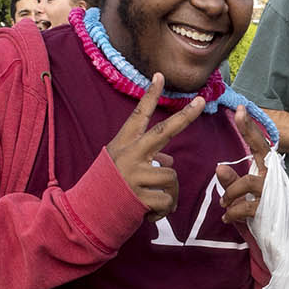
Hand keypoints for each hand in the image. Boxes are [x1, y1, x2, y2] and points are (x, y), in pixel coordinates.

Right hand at [105, 74, 203, 222]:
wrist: (86, 212)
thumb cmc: (107, 185)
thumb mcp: (119, 163)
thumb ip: (144, 158)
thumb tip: (169, 163)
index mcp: (125, 144)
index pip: (139, 115)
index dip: (150, 95)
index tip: (160, 76)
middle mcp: (130, 154)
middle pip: (164, 132)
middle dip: (185, 116)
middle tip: (202, 100)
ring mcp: (135, 174)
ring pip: (172, 177)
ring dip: (169, 193)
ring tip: (152, 199)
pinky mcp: (139, 196)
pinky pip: (167, 201)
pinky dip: (162, 210)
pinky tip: (147, 212)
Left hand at [216, 106, 273, 225]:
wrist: (280, 240)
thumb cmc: (260, 213)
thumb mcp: (242, 196)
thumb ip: (231, 182)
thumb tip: (219, 167)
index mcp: (267, 171)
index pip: (260, 145)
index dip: (250, 127)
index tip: (241, 108)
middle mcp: (273, 177)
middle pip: (262, 149)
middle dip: (249, 130)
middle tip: (238, 112)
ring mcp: (273, 192)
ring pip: (247, 182)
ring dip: (230, 194)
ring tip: (224, 205)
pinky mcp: (270, 209)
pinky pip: (245, 206)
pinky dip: (232, 213)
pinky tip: (228, 219)